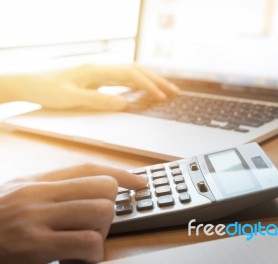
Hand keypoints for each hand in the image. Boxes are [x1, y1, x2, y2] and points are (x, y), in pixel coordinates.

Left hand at [0, 64, 179, 110]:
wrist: (27, 83)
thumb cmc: (45, 90)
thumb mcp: (70, 98)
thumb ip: (98, 101)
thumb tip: (124, 105)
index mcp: (96, 71)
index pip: (130, 75)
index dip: (149, 86)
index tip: (163, 96)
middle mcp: (101, 69)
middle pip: (136, 71)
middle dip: (157, 81)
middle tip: (175, 91)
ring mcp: (99, 73)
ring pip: (131, 73)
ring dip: (150, 81)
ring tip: (165, 90)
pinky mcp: (96, 79)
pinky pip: (122, 79)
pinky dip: (137, 84)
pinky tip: (143, 91)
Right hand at [0, 163, 147, 263]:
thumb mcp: (19, 194)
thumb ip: (53, 190)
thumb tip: (95, 189)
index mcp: (37, 181)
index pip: (90, 168)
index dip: (121, 174)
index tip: (140, 183)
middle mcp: (40, 194)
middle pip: (103, 188)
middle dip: (110, 208)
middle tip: (95, 224)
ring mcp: (38, 219)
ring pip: (101, 212)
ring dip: (102, 232)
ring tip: (83, 243)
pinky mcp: (36, 246)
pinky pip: (88, 242)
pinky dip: (92, 253)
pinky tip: (77, 258)